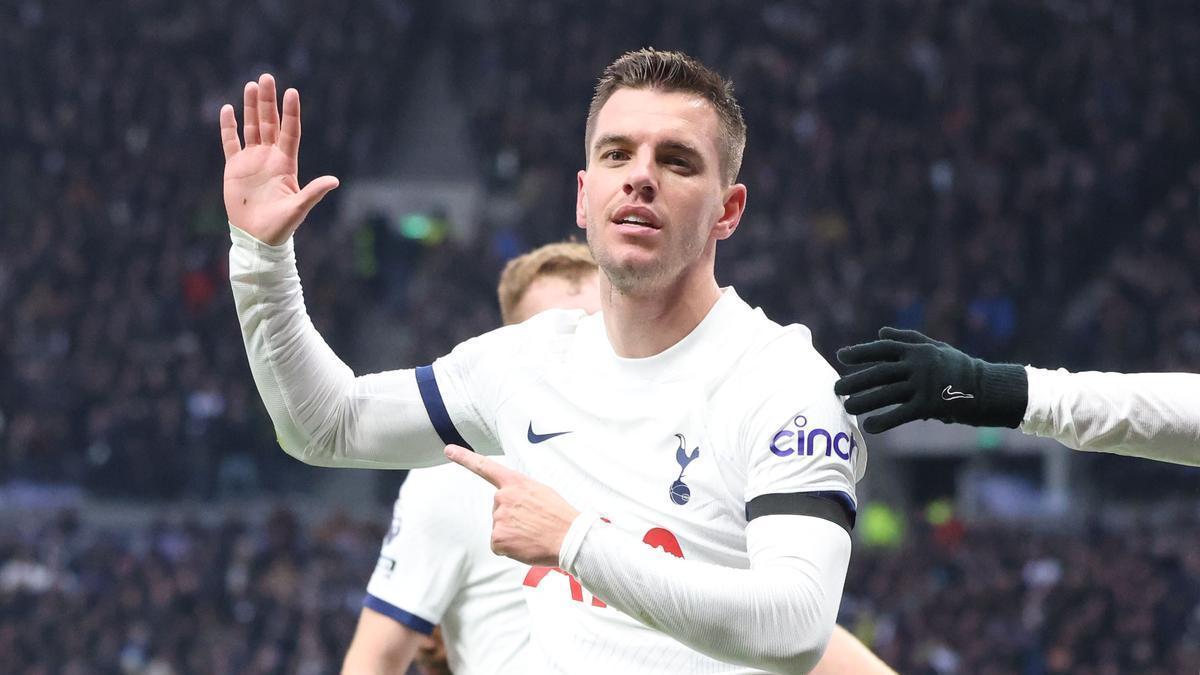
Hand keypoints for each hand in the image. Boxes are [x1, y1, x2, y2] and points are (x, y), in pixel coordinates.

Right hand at [220, 73, 339, 244]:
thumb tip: (334, 181)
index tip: (292, 92)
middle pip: (270, 123)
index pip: (290, 132)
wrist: (257, 238)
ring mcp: (252, 160)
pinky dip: (229, 127)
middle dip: (268, 101)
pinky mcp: (235, 168)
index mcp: (286, 164)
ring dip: (250, 107)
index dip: (291, 113)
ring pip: (252, 127)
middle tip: (266, 77)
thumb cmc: (281, 226)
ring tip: (251, 86)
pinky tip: (228, 109)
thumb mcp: (298, 208)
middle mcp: (270, 157)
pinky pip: (231, 142)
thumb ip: (313, 192)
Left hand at [444, 445, 579, 566]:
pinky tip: (525, 545)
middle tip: (533, 523)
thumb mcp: (541, 492)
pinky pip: (498, 545)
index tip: (448, 450)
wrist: (570, 538)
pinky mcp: (497, 537)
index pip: (485, 467)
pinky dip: (510, 548)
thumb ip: (521, 493)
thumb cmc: (560, 517)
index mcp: (515, 483)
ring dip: (513, 533)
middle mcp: (503, 497)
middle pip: (498, 508)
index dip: (465, 458)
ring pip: (500, 527)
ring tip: (533, 534)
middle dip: (513, 517)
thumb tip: (513, 506)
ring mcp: (499, 517)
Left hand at [833, 327, 1027, 432]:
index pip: (883, 349)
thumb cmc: (958, 366)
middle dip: (856, 380)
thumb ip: (907, 338)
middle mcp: (918, 365)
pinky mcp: (930, 405)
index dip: (861, 352)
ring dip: (864, 400)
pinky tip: (869, 426)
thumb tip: (880, 331)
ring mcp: (923, 385)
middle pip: (879, 373)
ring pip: (886, 393)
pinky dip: (884, 420)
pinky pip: (901, 414)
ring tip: (847, 406)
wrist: (988, 388)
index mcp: (918, 350)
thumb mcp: (935, 347)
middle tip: (836, 388)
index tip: (841, 356)